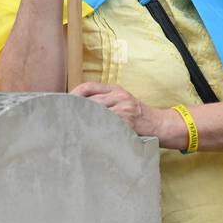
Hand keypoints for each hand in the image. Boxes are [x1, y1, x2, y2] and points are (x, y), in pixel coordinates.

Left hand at [71, 82, 185, 149]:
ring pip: (96, 113)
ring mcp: (124, 109)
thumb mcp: (123, 101)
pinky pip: (107, 126)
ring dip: (83, 122)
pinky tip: (88, 136)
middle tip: (62, 119)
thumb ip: (105, 101)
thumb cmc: (137, 115)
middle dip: (75, 110)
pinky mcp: (127, 123)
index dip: (74, 94)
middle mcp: (119, 96)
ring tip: (72, 129)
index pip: (89, 87)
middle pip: (90, 100)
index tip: (63, 103)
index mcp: (116, 89)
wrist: (159, 124)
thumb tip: (78, 107)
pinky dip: (97, 130)